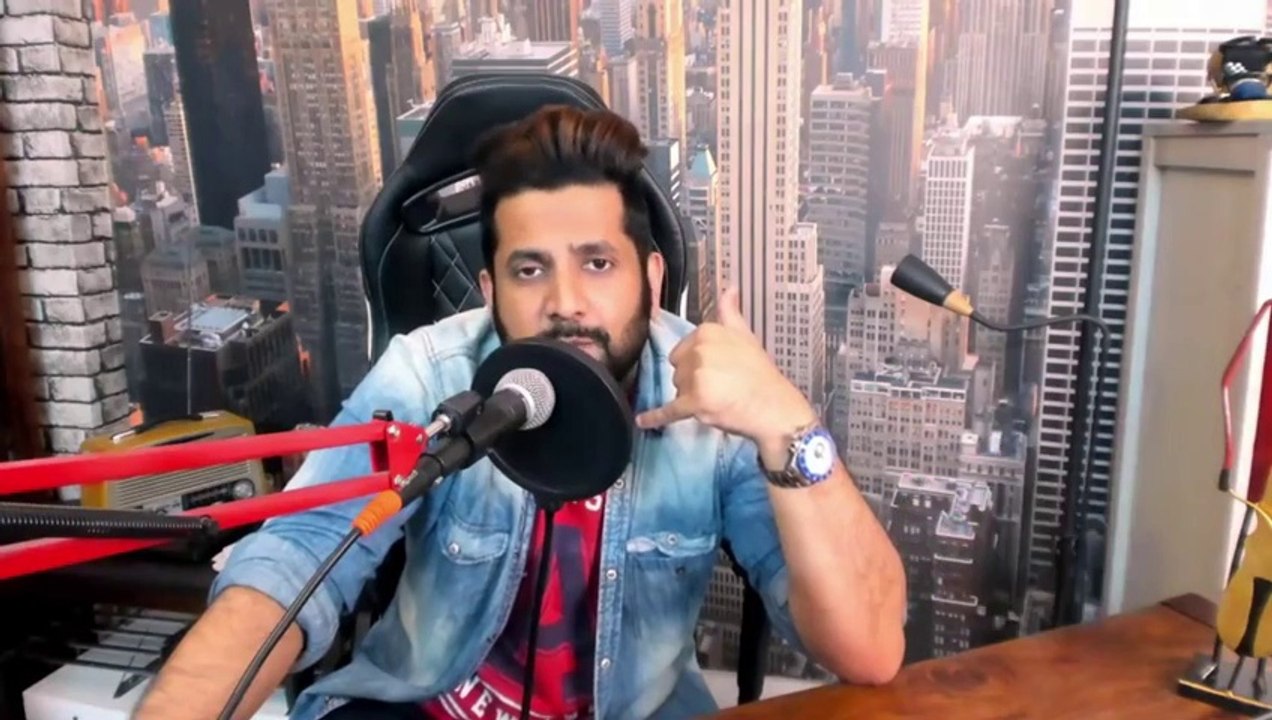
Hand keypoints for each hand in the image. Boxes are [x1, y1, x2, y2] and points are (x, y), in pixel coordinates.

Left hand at [635, 287, 816, 456]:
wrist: (775, 407)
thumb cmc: (761, 374)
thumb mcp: (746, 336)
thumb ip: (730, 312)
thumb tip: (729, 287)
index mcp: (707, 331)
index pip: (683, 350)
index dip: (698, 363)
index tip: (718, 371)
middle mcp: (698, 349)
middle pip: (677, 370)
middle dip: (693, 380)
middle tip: (720, 387)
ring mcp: (695, 376)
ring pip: (677, 389)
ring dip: (691, 398)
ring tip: (718, 400)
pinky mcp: (694, 402)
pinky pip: (668, 410)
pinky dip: (655, 417)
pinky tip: (642, 421)